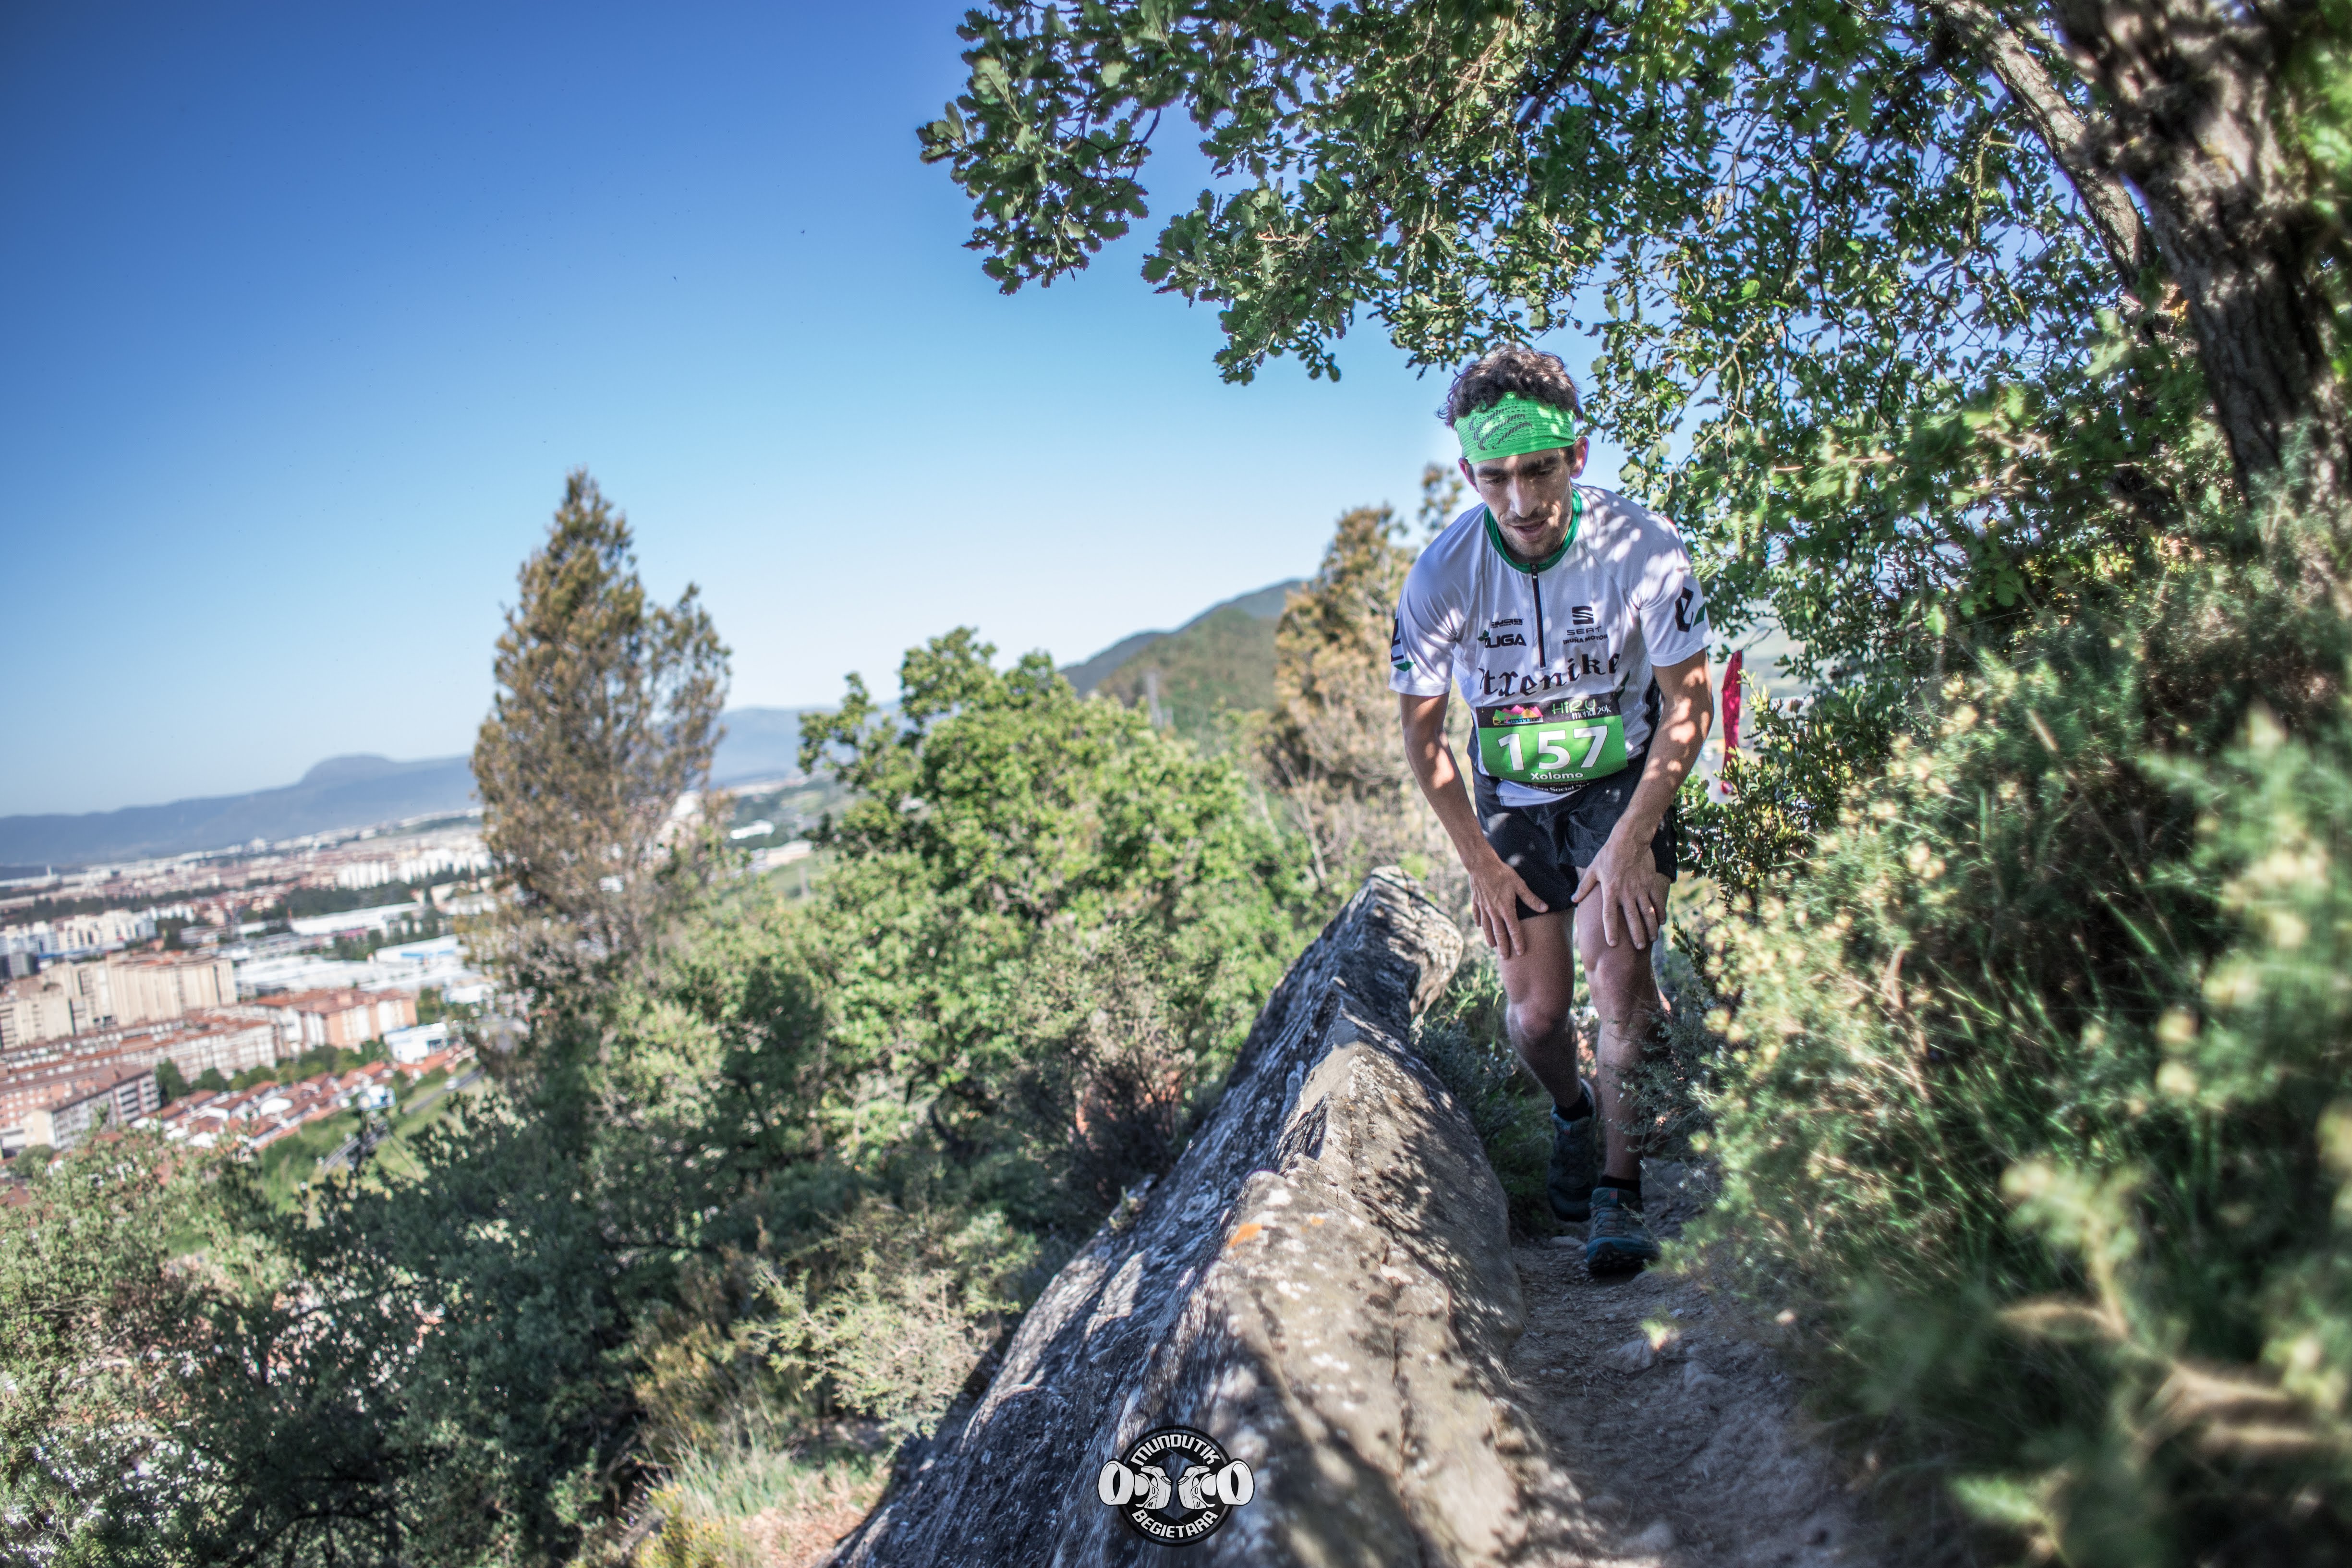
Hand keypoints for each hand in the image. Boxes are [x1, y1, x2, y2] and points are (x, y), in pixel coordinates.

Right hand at [1467, 850, 1547, 957]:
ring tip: (1492, 947)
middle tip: (1505, 958)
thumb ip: (1531, 899)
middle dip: (1503, 946)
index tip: (1521, 952)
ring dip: (1490, 938)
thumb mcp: (1519, 885)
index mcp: (1506, 909)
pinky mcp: (1476, 901)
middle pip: (1499, 933)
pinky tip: (1480, 927)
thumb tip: (1545, 908)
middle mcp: (1494, 911)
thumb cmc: (1503, 873)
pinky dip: (1479, 922)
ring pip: (1487, 927)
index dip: (1518, 942)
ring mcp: (1483, 907)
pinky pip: (1477, 915)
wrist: (1481, 864)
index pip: (1514, 930)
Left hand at [1573, 832, 1667, 949]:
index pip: (1609, 916)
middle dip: (1636, 935)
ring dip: (1651, 927)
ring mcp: (1640, 888)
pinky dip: (1661, 912)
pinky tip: (1662, 922)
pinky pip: (1657, 900)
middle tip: (1639, 947)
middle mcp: (1626, 893)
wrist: (1629, 839)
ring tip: (1652, 939)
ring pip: (1647, 913)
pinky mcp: (1650, 883)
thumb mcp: (1593, 869)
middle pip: (1632, 919)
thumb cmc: (1608, 854)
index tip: (1612, 944)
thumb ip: (1584, 887)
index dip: (1610, 931)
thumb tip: (1573, 899)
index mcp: (1610, 891)